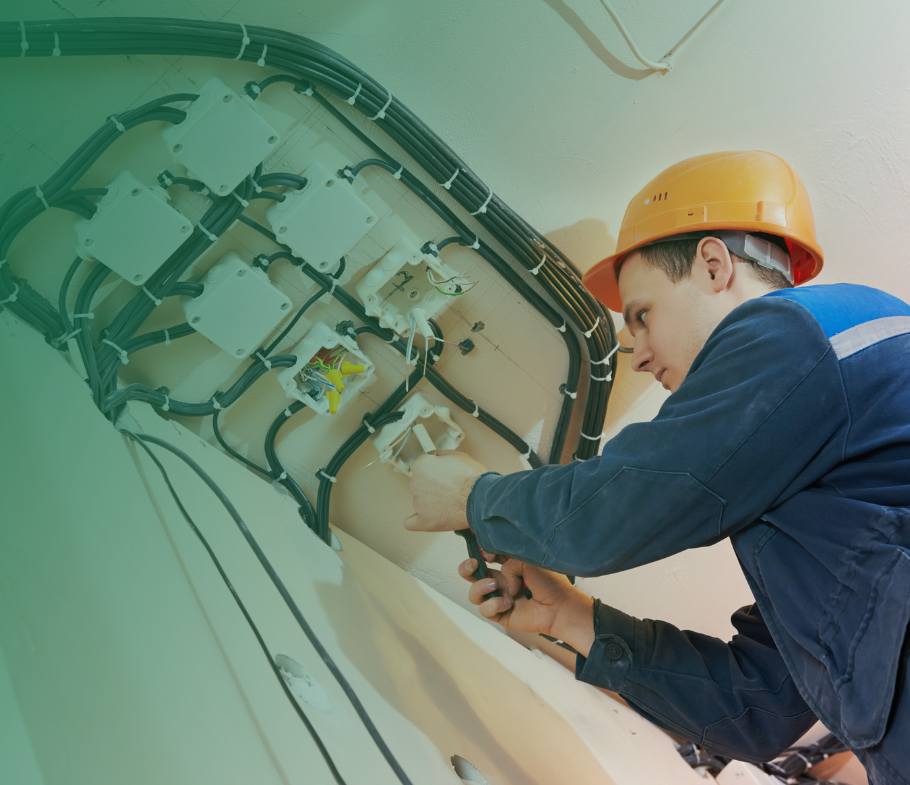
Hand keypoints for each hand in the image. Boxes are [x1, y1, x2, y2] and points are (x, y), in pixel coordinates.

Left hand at [405, 451, 487, 532]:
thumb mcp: (458, 456)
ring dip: (431, 501)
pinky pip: (412, 523)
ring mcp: (418, 503)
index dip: (435, 469)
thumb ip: (440, 456)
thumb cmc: (472, 478)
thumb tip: (436, 457)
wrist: (480, 499)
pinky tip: (427, 517)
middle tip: (449, 487)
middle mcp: (415, 484)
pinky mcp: (424, 521)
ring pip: (420, 501)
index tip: (442, 473)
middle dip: (432, 485)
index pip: (422, 466)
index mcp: (421, 466)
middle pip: (420, 484)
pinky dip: (418, 520)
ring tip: (450, 502)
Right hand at [458, 554, 579, 635]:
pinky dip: (493, 604)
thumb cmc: (550, 582)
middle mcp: (502, 581)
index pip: (486, 556)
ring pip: (474, 593)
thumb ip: (507, 561)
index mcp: (509, 565)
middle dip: (466, 568)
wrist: (560, 606)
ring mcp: (499, 598)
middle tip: (473, 564)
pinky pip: (484, 609)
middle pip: (472, 574)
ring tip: (494, 586)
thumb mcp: (526, 559)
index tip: (486, 551)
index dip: (481, 552)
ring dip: (479, 587)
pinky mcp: (500, 614)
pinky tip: (507, 602)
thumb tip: (497, 578)